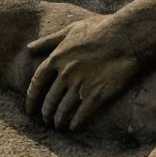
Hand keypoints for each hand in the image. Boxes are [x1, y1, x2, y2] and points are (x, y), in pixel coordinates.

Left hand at [25, 14, 139, 131]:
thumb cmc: (99, 29)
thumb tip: (28, 48)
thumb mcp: (71, 30)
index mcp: (57, 58)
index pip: (36, 83)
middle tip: (46, 120)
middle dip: (46, 113)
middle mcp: (66, 74)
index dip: (31, 99)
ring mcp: (81, 85)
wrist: (126, 37)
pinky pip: (81, 114)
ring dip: (59, 120)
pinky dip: (75, 123)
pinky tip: (73, 127)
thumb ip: (48, 40)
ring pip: (64, 110)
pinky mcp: (97, 95)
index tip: (29, 109)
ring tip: (58, 126)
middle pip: (49, 100)